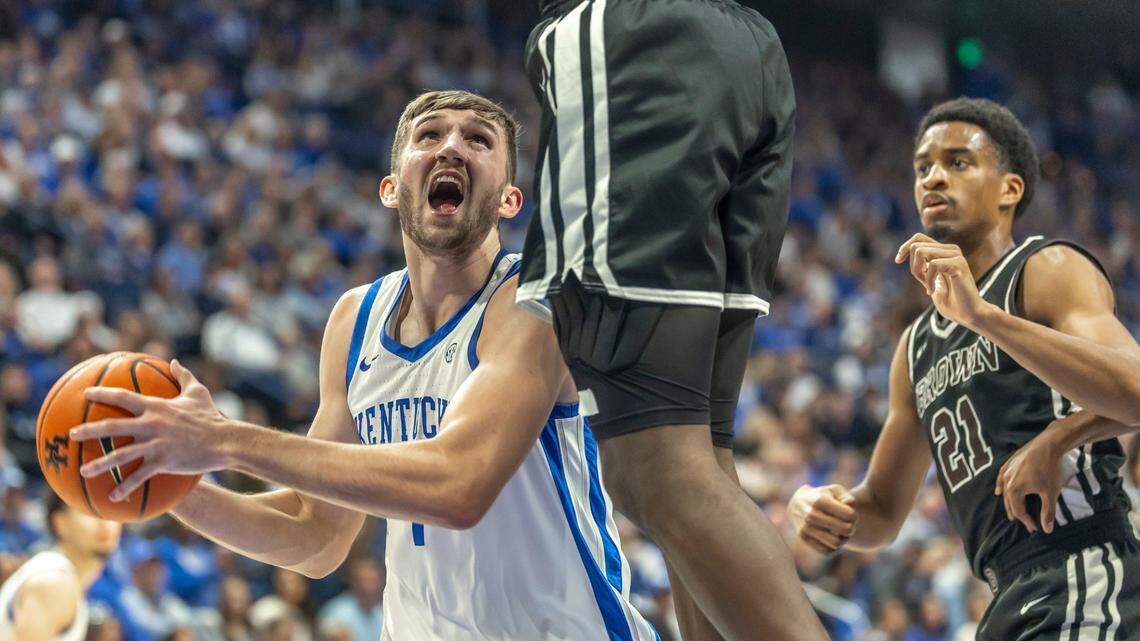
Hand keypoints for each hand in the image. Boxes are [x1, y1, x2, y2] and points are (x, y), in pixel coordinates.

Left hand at [70, 360, 230, 500]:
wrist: (225, 441)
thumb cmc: (212, 417)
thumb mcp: (198, 393)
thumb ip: (184, 376)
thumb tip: (175, 360)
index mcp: (157, 407)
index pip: (124, 397)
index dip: (103, 394)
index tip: (86, 394)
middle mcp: (152, 424)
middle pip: (113, 426)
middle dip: (89, 430)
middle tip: (71, 434)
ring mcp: (156, 444)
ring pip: (121, 454)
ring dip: (100, 464)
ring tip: (83, 471)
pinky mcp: (164, 462)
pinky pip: (139, 476)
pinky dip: (125, 487)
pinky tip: (113, 497)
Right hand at [787, 484, 856, 553]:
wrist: (797, 504)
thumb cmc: (822, 497)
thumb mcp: (835, 491)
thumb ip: (847, 497)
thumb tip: (849, 506)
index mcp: (820, 501)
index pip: (849, 515)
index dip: (854, 516)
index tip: (850, 514)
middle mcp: (810, 515)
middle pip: (846, 530)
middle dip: (851, 528)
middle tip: (848, 524)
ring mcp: (805, 528)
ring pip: (836, 543)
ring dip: (843, 539)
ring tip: (840, 532)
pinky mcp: (804, 539)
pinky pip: (827, 551)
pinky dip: (832, 547)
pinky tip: (831, 537)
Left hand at [895, 234, 992, 328]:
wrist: (968, 314)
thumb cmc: (951, 302)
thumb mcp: (929, 281)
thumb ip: (921, 267)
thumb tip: (907, 253)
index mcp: (944, 252)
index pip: (918, 238)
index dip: (904, 247)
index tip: (897, 261)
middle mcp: (951, 250)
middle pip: (916, 246)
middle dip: (913, 267)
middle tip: (923, 283)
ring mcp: (956, 255)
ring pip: (920, 252)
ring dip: (919, 272)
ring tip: (928, 287)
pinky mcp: (959, 264)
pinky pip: (932, 265)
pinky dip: (928, 280)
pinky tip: (932, 291)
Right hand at [994, 429, 1065, 533]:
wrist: (1048, 445)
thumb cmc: (1050, 469)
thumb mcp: (1051, 493)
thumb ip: (1048, 512)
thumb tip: (1047, 530)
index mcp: (1015, 490)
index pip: (1018, 511)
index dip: (1026, 521)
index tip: (1035, 528)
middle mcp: (1006, 482)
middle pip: (1009, 503)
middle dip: (1018, 515)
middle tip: (1027, 523)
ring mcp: (1006, 472)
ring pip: (1004, 491)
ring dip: (1009, 502)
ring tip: (1012, 512)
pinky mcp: (1009, 463)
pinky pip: (1001, 478)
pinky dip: (1000, 486)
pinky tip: (998, 490)